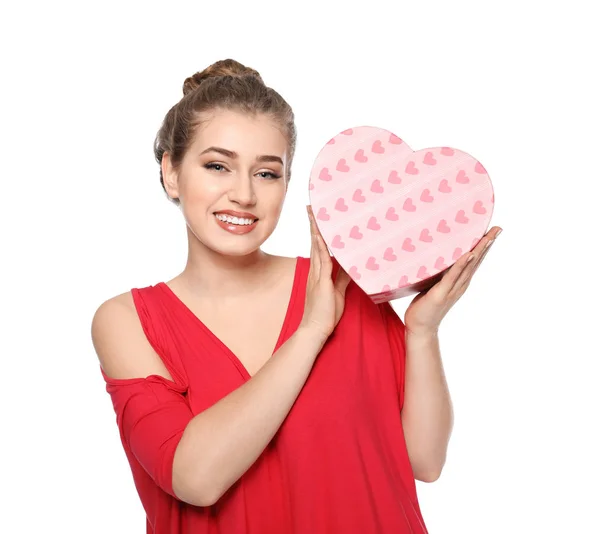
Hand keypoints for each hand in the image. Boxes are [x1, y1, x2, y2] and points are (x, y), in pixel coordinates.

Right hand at [299, 206, 351, 341]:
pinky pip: (323, 260)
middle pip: (315, 241)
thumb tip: (351, 265)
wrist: (315, 329)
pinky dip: (322, 246)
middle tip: (311, 206)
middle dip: (314, 223)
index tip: (317, 216)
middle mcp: (316, 270)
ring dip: (316, 229)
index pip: (318, 246)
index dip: (318, 230)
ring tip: (315, 212)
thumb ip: (343, 277)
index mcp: (319, 272)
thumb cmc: (326, 313)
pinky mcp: (322, 282)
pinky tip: (321, 235)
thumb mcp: (338, 291)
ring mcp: (317, 275)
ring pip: (317, 247)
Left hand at [404, 226, 502, 335]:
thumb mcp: (433, 285)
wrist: (420, 328)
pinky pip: (452, 277)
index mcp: (459, 282)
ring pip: (468, 267)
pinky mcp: (441, 293)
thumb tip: (436, 256)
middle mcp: (460, 285)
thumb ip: (439, 274)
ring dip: (478, 251)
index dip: (483, 246)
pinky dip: (461, 265)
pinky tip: (469, 254)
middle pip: (476, 261)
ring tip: (488, 237)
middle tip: (497, 229)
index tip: (492, 231)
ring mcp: (452, 289)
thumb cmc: (424, 306)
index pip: (474, 261)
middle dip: (486, 244)